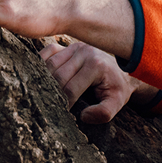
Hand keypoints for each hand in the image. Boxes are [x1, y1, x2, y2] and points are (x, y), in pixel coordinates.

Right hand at [40, 39, 158, 123]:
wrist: (120, 71)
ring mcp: (73, 47)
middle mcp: (84, 52)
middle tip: (51, 105)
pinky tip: (42, 78)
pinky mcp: (66, 46)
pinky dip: (40, 64)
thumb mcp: (117, 103)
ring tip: (46, 94)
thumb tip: (83, 116)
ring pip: (49, 65)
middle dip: (53, 93)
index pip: (71, 88)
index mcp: (95, 65)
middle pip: (57, 76)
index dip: (64, 104)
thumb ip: (103, 113)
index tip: (62, 114)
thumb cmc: (116, 88)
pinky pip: (47, 53)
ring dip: (44, 80)